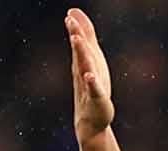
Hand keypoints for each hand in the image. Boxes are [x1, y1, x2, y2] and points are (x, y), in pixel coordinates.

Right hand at [65, 8, 114, 142]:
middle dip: (76, 36)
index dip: (77, 28)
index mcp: (84, 62)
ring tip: (77, 40)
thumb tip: (74, 13)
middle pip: (80, 52)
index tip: (71, 13)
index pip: (80, 43)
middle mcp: (83, 71)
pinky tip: (89, 76)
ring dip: (81, 54)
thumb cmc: (92, 86)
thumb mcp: (91, 59)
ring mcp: (89, 85)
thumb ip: (86, 36)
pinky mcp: (96, 99)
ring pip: (85, 67)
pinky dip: (91, 82)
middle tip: (70, 21)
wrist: (91, 120)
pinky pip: (93, 89)